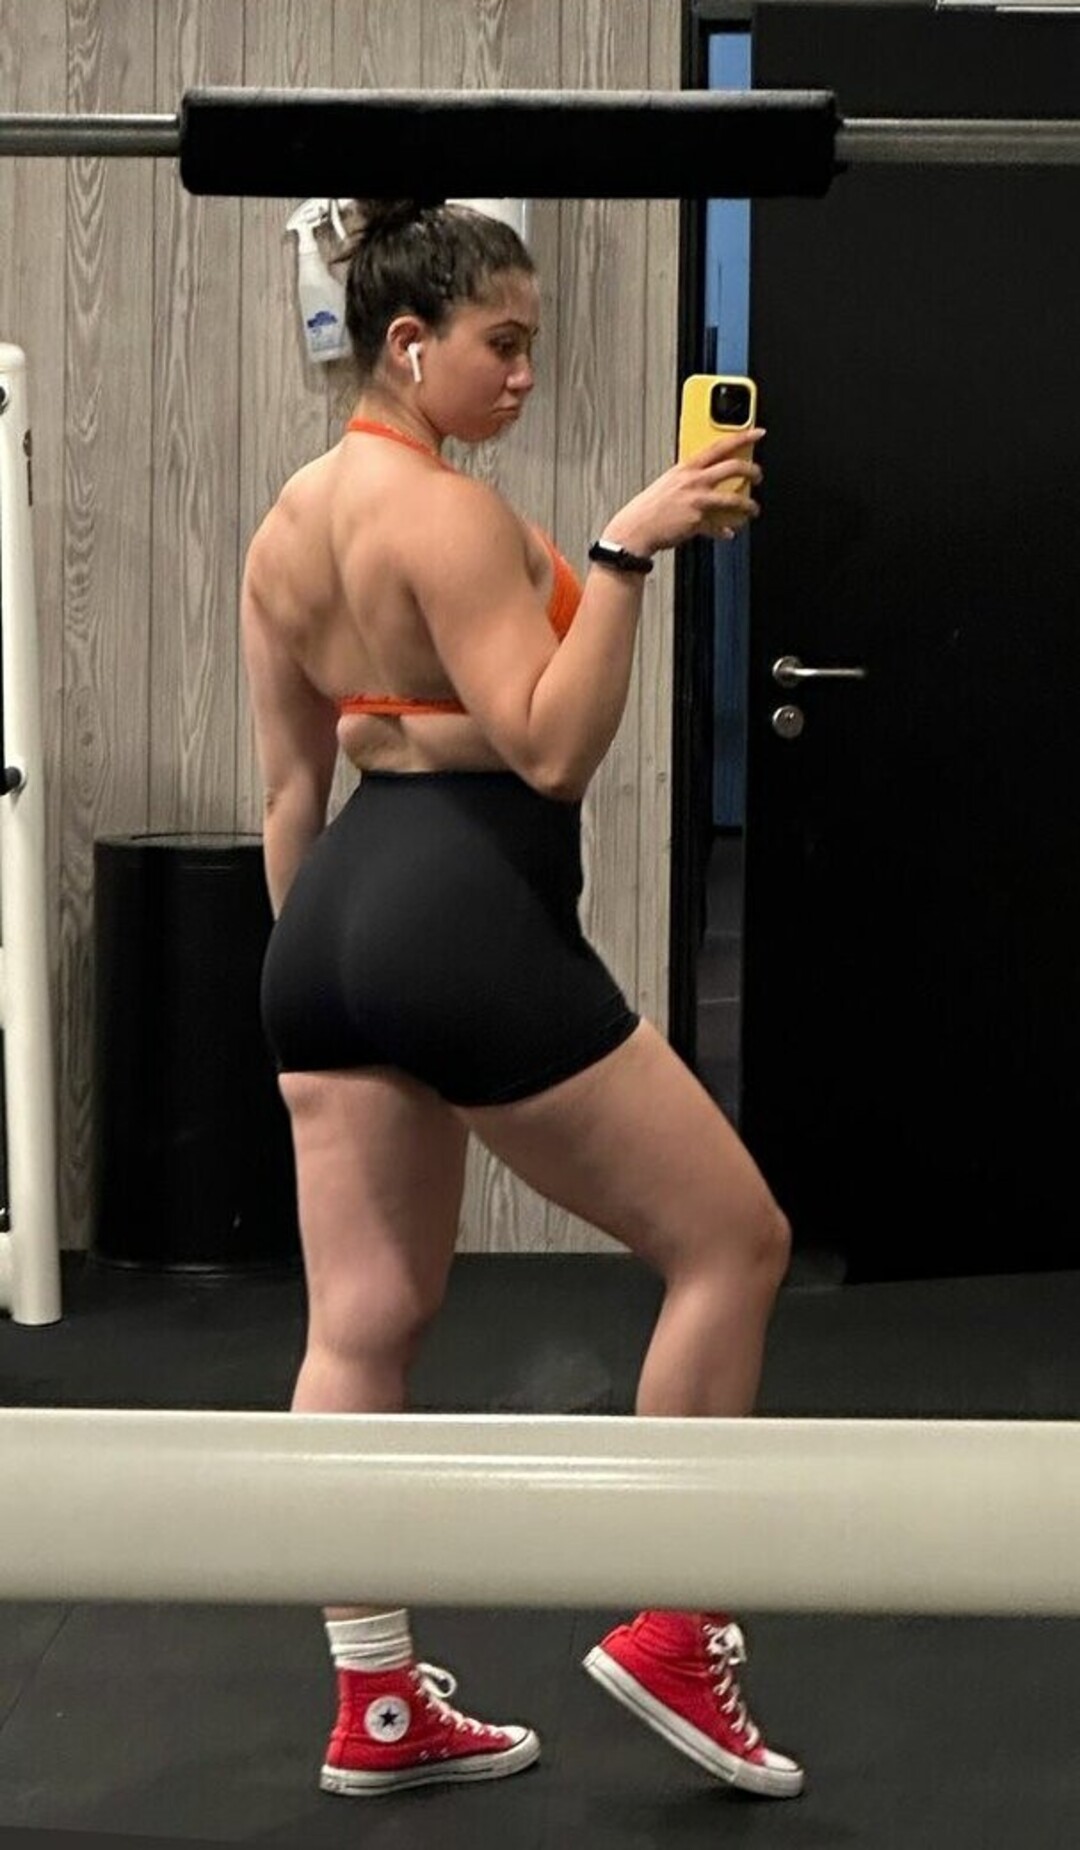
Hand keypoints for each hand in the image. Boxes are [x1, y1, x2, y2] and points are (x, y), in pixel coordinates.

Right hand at [601, 428, 765, 554]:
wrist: (636, 528)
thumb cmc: (648, 507)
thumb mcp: (669, 482)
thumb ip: (689, 478)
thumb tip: (706, 478)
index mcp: (687, 467)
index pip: (720, 445)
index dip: (742, 436)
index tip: (757, 433)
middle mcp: (694, 481)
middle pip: (733, 468)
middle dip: (753, 471)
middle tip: (758, 476)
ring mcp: (697, 501)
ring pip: (734, 499)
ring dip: (749, 506)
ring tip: (752, 510)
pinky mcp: (697, 521)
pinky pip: (718, 527)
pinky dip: (724, 531)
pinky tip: (727, 532)